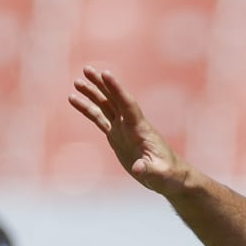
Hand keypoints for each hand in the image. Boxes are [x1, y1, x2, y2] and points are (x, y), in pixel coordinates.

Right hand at [69, 66, 188, 192]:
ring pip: (105, 106)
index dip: (117, 89)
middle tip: (86, 69)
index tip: (106, 74)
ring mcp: (123, 130)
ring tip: (77, 82)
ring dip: (92, 93)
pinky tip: (74, 100)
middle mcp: (131, 125)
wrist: (170, 176)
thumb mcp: (160, 174)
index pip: (128, 104)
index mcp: (141, 129)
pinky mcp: (116, 137)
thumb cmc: (169, 174)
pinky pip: (99, 119)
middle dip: (101, 85)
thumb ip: (149, 170)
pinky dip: (88, 109)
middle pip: (114, 100)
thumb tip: (138, 169)